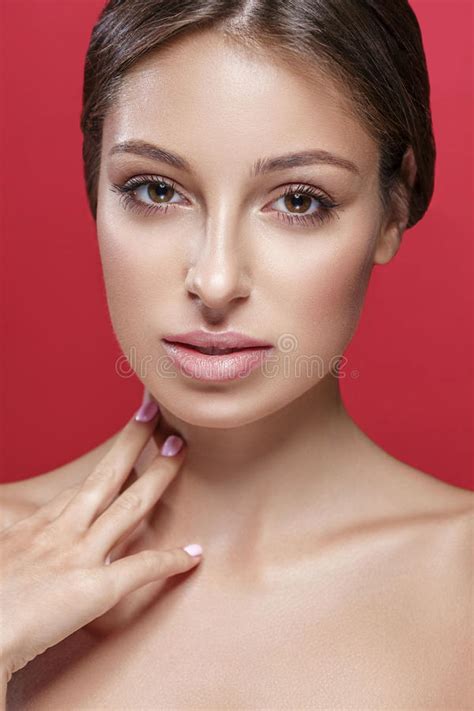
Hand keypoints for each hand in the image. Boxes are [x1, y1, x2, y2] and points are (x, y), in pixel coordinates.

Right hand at [0, 401, 201, 682]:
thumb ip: (14, 549)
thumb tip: (17, 551)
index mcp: (35, 529)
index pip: (78, 491)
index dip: (103, 470)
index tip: (122, 452)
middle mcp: (61, 532)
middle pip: (105, 477)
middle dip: (132, 442)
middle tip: (154, 413)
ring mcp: (80, 556)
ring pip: (130, 505)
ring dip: (159, 475)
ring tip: (180, 449)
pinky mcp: (96, 589)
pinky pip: (142, 568)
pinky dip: (171, 560)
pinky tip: (193, 553)